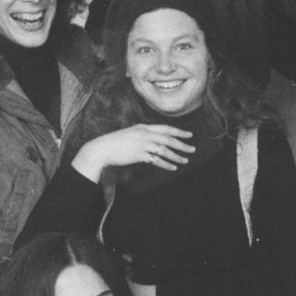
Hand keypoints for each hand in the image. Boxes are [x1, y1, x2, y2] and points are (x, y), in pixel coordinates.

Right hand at [73, 123, 195, 182]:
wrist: (102, 149)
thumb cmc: (116, 143)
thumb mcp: (131, 134)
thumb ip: (144, 135)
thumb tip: (155, 140)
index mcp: (143, 127)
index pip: (165, 128)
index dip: (179, 132)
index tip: (190, 135)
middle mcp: (144, 134)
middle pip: (168, 139)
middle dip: (182, 144)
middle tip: (193, 149)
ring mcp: (142, 144)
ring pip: (164, 150)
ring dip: (177, 156)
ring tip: (185, 160)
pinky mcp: (139, 154)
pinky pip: (157, 160)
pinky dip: (166, 164)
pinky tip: (173, 167)